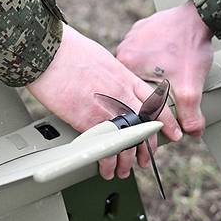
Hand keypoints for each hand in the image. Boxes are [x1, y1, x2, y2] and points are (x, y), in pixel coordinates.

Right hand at [27, 25, 182, 179]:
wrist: (49, 53)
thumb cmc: (70, 50)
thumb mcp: (103, 59)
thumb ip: (113, 77)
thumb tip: (113, 88)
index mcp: (126, 77)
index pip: (156, 104)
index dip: (167, 122)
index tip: (172, 132)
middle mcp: (121, 95)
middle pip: (145, 128)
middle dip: (147, 148)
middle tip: (144, 159)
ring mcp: (107, 110)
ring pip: (127, 143)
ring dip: (127, 161)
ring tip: (123, 170)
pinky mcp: (88, 122)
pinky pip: (105, 148)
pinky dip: (107, 162)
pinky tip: (106, 168)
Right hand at [116, 1, 214, 136]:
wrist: (200, 16)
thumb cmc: (190, 46)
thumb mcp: (190, 87)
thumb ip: (190, 115)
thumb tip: (191, 133)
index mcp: (125, 63)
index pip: (126, 94)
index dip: (140, 108)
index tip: (152, 113)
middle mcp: (123, 49)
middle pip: (130, 83)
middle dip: (146, 92)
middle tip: (165, 94)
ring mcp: (131, 37)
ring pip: (137, 68)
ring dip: (149, 76)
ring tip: (167, 77)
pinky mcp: (141, 30)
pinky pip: (143, 52)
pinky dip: (153, 60)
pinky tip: (166, 62)